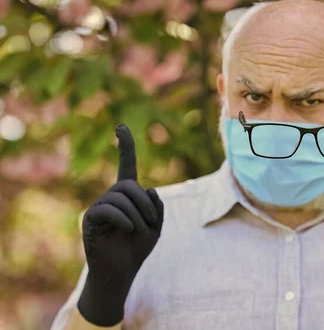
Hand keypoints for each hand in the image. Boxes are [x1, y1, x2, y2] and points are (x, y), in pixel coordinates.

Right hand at [77, 124, 163, 326]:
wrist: (121, 272)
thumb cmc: (137, 248)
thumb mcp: (156, 226)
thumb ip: (157, 207)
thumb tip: (149, 189)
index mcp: (128, 196)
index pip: (126, 165)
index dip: (125, 146)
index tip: (121, 127)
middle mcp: (111, 197)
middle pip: (128, 184)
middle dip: (144, 203)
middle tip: (150, 222)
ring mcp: (99, 207)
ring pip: (120, 196)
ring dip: (137, 215)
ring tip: (138, 231)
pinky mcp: (90, 219)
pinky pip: (108, 209)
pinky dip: (123, 219)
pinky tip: (127, 230)